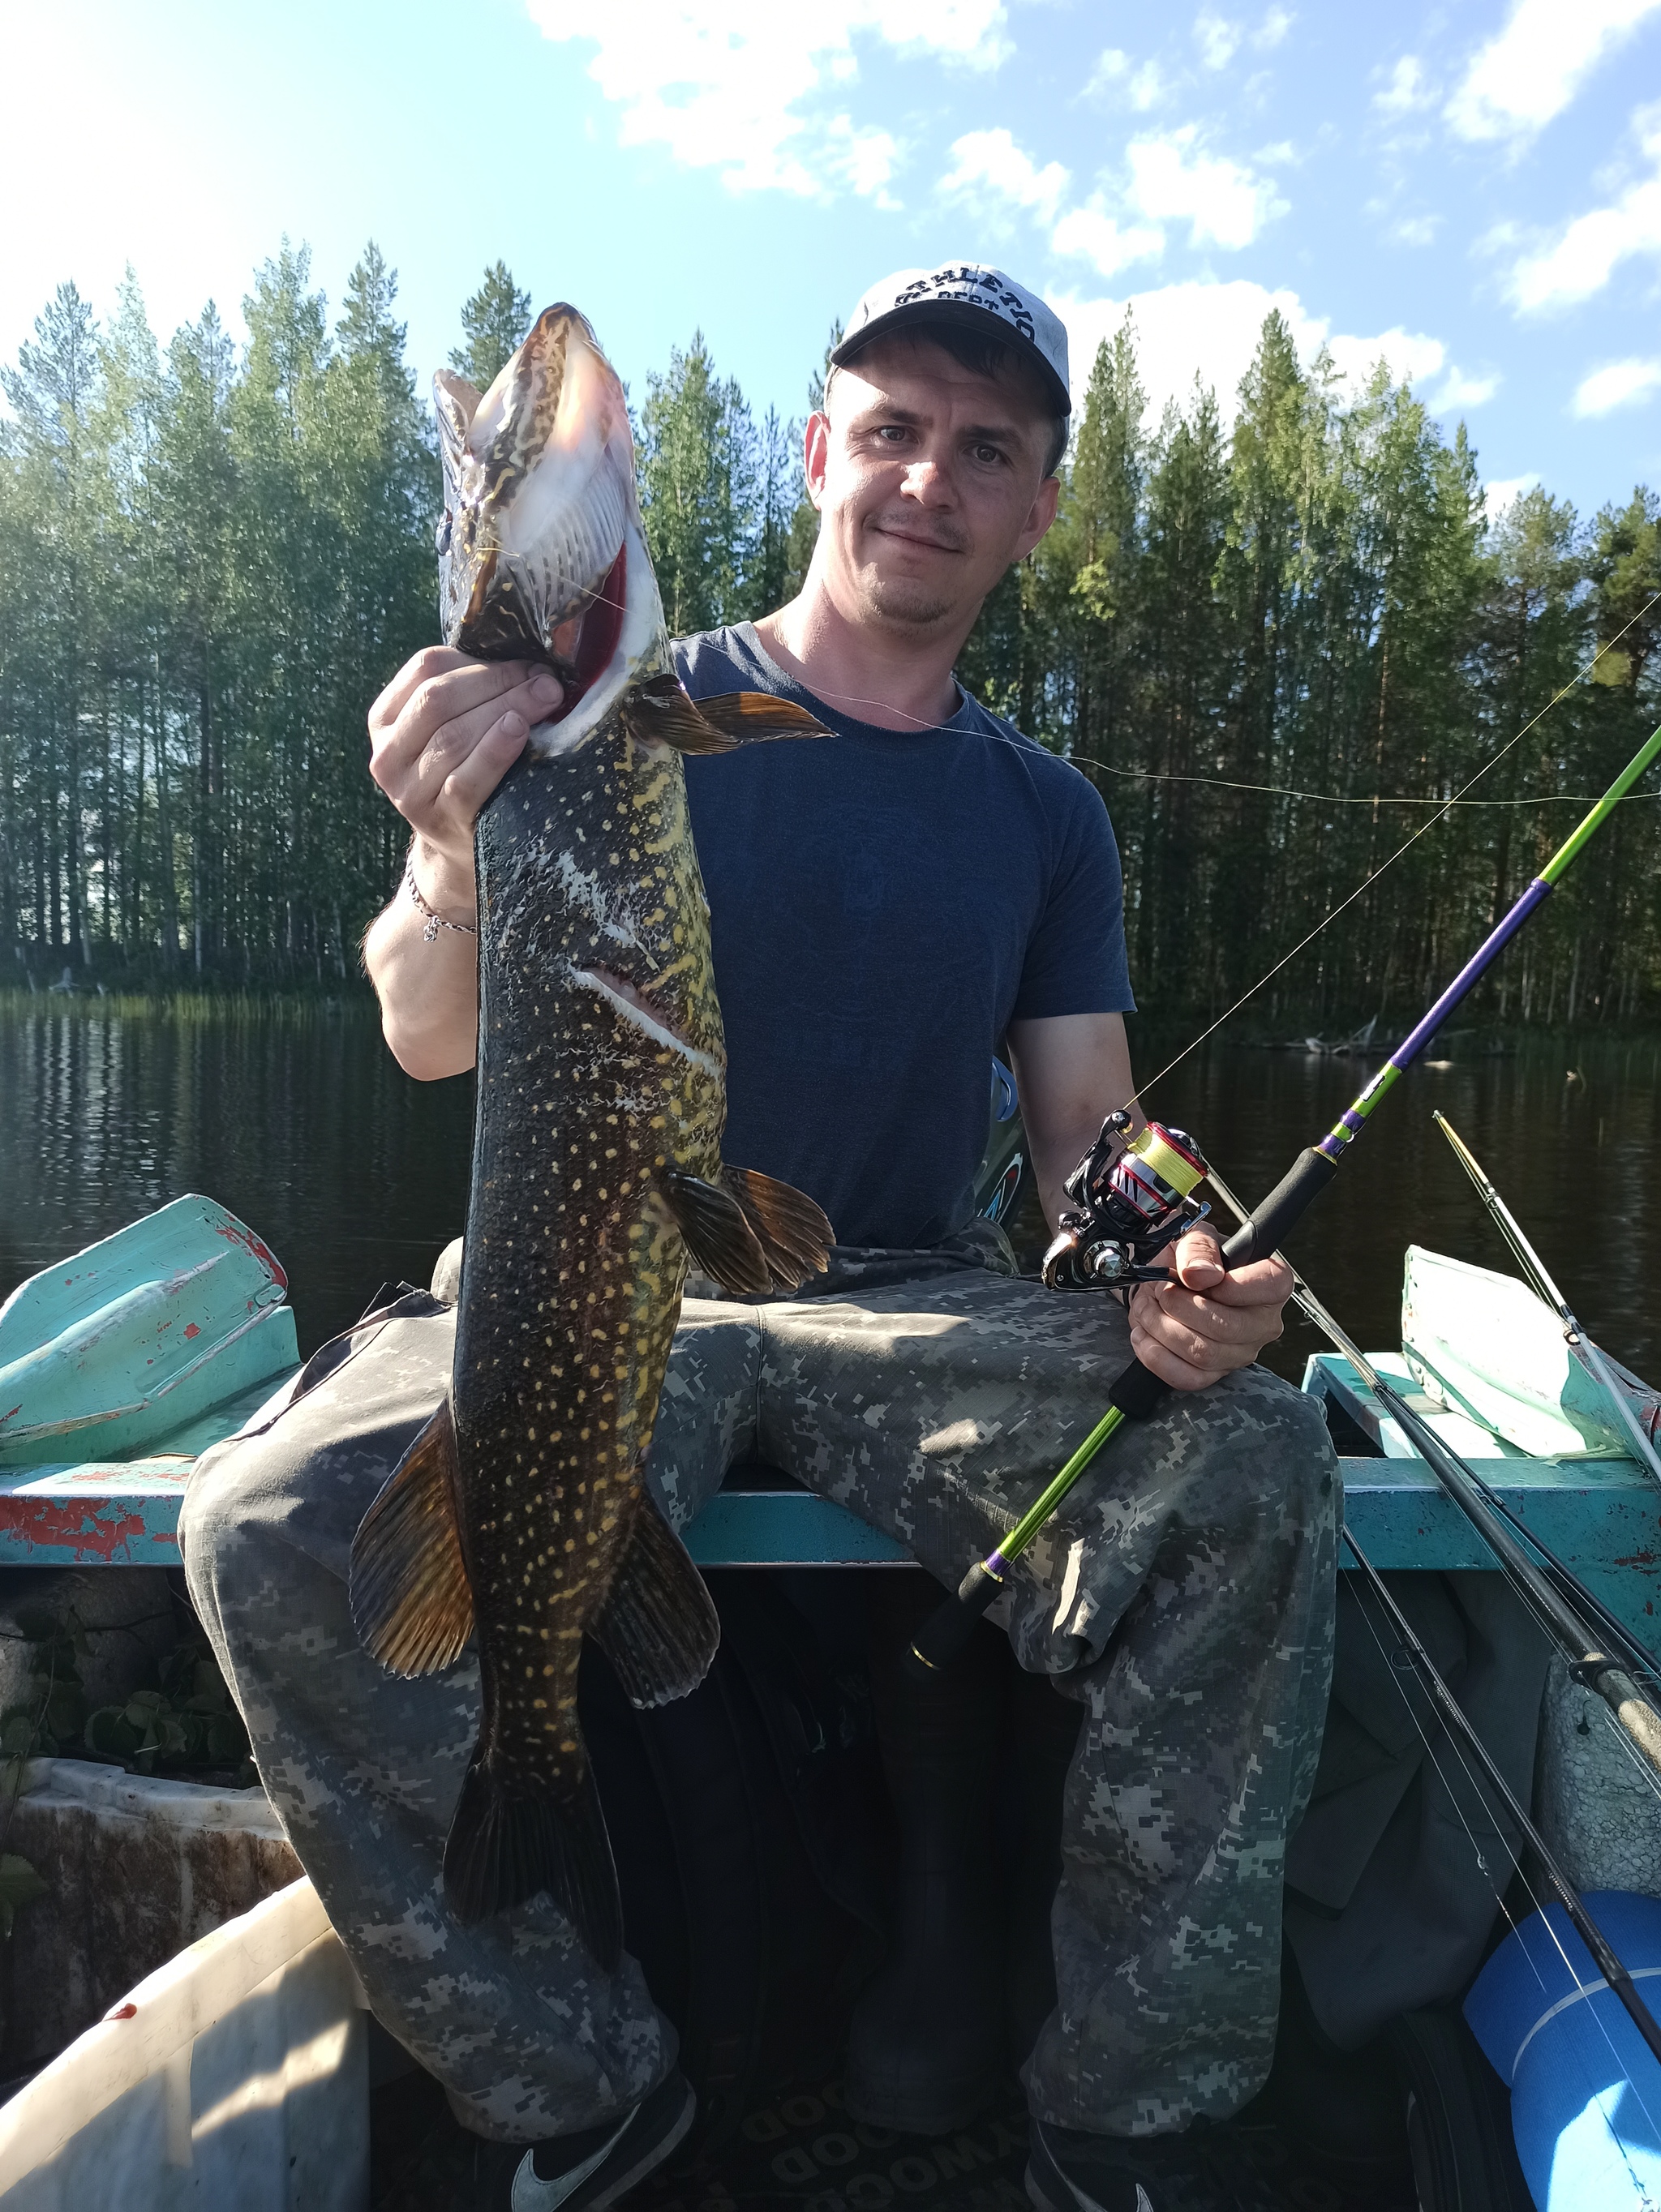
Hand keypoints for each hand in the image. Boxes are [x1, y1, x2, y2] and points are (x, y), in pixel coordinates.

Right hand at [368, 648, 562, 913]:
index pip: (425, 668)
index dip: (479, 659)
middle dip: (498, 682)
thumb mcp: (451, 728)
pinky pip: (466, 780)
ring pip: (453, 736)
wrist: (459, 845)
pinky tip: (520, 730)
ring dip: (507, 708)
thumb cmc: (464, 771)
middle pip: (439, 699)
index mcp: (385, 719)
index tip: (526, 661)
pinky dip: (495, 750)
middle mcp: (387, 755)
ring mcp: (409, 791)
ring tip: (546, 697)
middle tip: (546, 679)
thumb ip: (471, 692)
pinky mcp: (439, 820)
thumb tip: (530, 656)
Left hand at [1127, 1227, 1290, 1391]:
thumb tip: (1200, 1274)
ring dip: (1161, 1327)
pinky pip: (1188, 1377)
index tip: (1196, 1278)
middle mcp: (1263, 1323)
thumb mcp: (1196, 1237)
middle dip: (1179, 1306)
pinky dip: (1156, 1356)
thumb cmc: (1193, 1259)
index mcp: (1271, 1285)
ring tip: (1148, 1307)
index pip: (1269, 1287)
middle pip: (1226, 1328)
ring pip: (1202, 1354)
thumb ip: (1199, 1248)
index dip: (1230, 1285)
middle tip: (1160, 1290)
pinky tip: (1144, 1334)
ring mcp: (1240, 1352)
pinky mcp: (1215, 1373)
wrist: (1171, 1280)